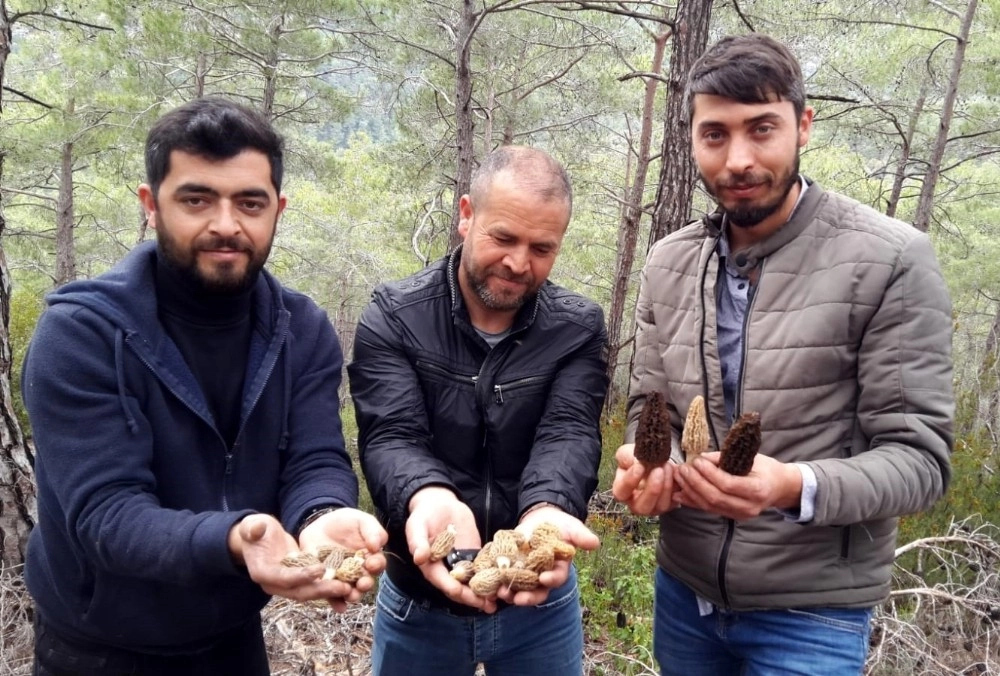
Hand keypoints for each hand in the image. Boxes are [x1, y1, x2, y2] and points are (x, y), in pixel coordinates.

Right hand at [228, 514, 361, 605]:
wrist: (258, 539)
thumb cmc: (256, 530)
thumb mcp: (252, 525)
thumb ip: (252, 528)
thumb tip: (256, 530)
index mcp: (262, 572)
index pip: (283, 578)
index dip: (301, 576)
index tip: (321, 569)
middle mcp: (274, 584)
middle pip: (299, 592)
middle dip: (321, 590)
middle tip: (342, 587)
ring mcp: (286, 585)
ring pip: (308, 593)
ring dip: (328, 592)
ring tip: (349, 589)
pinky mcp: (297, 581)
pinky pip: (313, 588)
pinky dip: (327, 590)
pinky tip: (346, 589)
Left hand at [298, 507, 388, 611]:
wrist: (319, 523)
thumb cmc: (345, 522)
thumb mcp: (361, 520)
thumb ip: (372, 531)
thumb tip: (377, 546)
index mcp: (369, 557)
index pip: (377, 564)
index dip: (376, 565)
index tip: (371, 563)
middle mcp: (357, 571)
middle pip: (365, 582)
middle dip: (365, 585)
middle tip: (362, 583)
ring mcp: (341, 578)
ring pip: (350, 592)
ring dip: (353, 596)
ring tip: (350, 595)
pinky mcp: (324, 582)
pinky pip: (330, 595)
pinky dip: (336, 603)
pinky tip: (339, 607)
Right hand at [406, 486, 494, 612]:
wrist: (440, 504)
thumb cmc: (424, 515)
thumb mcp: (417, 525)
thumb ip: (417, 541)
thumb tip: (419, 557)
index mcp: (430, 566)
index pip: (441, 580)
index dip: (450, 587)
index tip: (460, 592)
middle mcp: (446, 569)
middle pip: (459, 587)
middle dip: (471, 597)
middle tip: (485, 605)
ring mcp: (461, 564)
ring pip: (472, 583)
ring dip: (483, 593)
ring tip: (497, 601)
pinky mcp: (473, 556)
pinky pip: (483, 569)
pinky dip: (492, 577)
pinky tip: (503, 583)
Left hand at [496, 505, 599, 606]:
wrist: (541, 519)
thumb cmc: (560, 525)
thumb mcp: (571, 527)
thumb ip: (580, 536)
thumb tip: (595, 543)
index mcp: (558, 569)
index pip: (556, 578)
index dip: (551, 579)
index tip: (544, 578)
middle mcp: (542, 576)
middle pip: (537, 591)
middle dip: (528, 597)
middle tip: (519, 599)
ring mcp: (526, 574)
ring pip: (519, 589)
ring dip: (510, 593)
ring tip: (502, 594)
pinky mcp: (511, 568)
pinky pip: (504, 578)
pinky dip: (497, 583)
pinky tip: (490, 585)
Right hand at [611, 443, 678, 515]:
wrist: (656, 459)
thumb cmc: (638, 459)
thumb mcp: (627, 452)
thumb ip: (626, 456)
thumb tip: (637, 463)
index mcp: (623, 492)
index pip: (621, 493)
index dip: (630, 481)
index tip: (639, 467)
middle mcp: (637, 503)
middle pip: (642, 507)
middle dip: (652, 489)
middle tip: (658, 470)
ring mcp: (655, 507)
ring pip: (661, 505)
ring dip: (666, 485)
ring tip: (667, 466)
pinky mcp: (671, 504)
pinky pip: (676, 500)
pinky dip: (677, 486)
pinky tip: (676, 472)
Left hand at [673, 453, 802, 519]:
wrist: (779, 487)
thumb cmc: (766, 469)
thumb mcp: (752, 458)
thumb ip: (726, 458)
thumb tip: (701, 458)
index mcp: (758, 490)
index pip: (728, 484)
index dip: (709, 473)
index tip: (697, 461)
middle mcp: (749, 507)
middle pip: (716, 498)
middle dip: (696, 482)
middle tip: (683, 468)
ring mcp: (740, 515)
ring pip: (709, 506)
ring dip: (690, 491)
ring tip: (679, 477)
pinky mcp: (731, 517)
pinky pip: (709, 510)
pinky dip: (692, 501)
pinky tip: (679, 493)